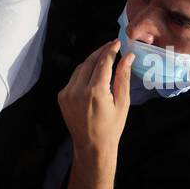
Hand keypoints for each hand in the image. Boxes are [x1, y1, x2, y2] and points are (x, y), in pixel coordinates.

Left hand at [58, 39, 133, 157]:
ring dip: (92, 61)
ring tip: (104, 58)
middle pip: (89, 61)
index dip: (110, 50)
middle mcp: (78, 90)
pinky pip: (73, 79)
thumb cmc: (112, 127)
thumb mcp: (122, 103)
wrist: (91, 146)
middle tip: (112, 45)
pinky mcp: (62, 96)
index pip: (103, 62)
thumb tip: (128, 56)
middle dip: (101, 51)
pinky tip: (93, 75)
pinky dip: (83, 74)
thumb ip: (123, 77)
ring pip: (80, 68)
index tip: (117, 42)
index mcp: (95, 92)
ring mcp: (67, 93)